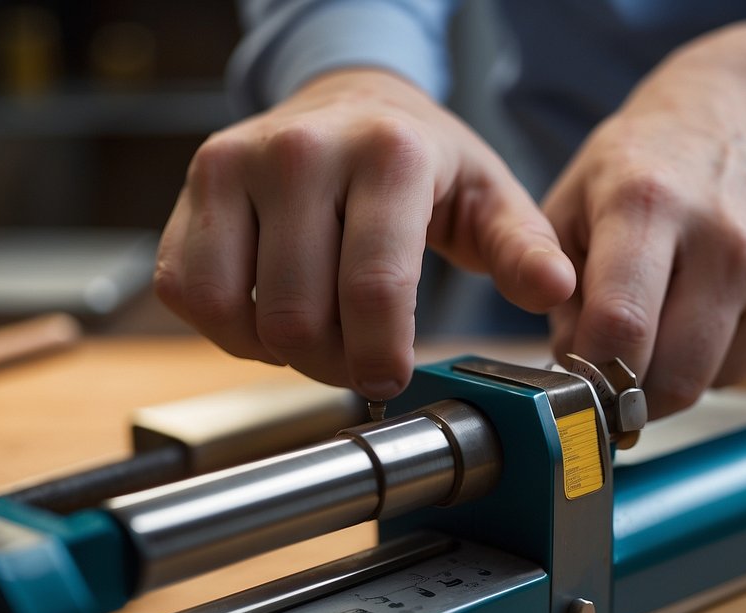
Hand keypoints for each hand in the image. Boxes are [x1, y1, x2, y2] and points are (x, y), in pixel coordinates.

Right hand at [155, 69, 575, 399]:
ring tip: (315, 326)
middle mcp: (299, 152)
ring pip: (239, 315)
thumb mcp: (486, 196)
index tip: (389, 378)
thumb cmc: (418, 162)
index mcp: (385, 153)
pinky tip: (266, 309)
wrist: (344, 102)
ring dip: (278, 347)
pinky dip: (228, 327)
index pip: (373, 289)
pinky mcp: (192, 191)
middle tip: (356, 353)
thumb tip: (556, 293)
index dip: (380, 357)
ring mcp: (233, 166)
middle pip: (300, 318)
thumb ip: (521, 247)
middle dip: (333, 360)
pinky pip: (190, 297)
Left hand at [543, 20, 745, 417]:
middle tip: (605, 372)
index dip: (590, 375)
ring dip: (666, 377)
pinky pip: (740, 371)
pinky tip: (694, 312)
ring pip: (706, 383)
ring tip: (653, 321)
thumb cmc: (635, 168)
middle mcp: (723, 238)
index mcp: (647, 205)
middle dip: (628, 394)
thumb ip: (548, 289)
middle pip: (673, 376)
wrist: (735, 116)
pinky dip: (707, 363)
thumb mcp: (565, 206)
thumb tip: (569, 366)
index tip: (573, 381)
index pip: (622, 326)